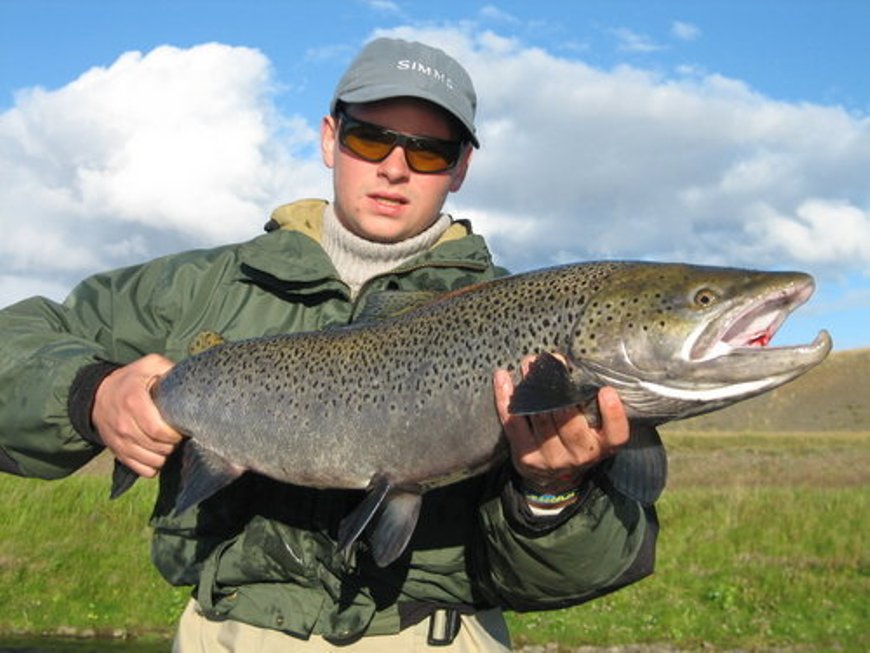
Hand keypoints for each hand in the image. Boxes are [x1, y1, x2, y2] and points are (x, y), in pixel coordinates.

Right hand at [92, 354, 182, 478]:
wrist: (98, 395)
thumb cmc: (130, 380)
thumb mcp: (148, 365)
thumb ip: (167, 368)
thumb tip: (190, 375)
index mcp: (133, 402)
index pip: (158, 430)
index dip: (175, 434)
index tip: (181, 428)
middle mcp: (124, 425)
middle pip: (158, 447)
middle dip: (173, 444)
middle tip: (177, 434)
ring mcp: (120, 441)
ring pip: (152, 461)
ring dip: (165, 455)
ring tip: (168, 442)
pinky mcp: (118, 453)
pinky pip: (142, 470)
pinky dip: (154, 466)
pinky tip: (157, 452)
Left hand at [493, 355, 629, 492]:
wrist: (553, 479)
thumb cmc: (575, 441)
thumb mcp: (594, 431)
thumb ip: (591, 406)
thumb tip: (571, 366)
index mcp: (602, 446)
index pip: (616, 434)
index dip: (613, 414)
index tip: (606, 391)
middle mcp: (579, 454)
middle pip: (568, 420)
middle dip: (556, 387)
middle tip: (549, 362)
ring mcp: (551, 458)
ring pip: (540, 417)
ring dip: (531, 386)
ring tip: (528, 364)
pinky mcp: (526, 456)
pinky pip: (513, 424)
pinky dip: (505, 399)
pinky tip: (502, 378)